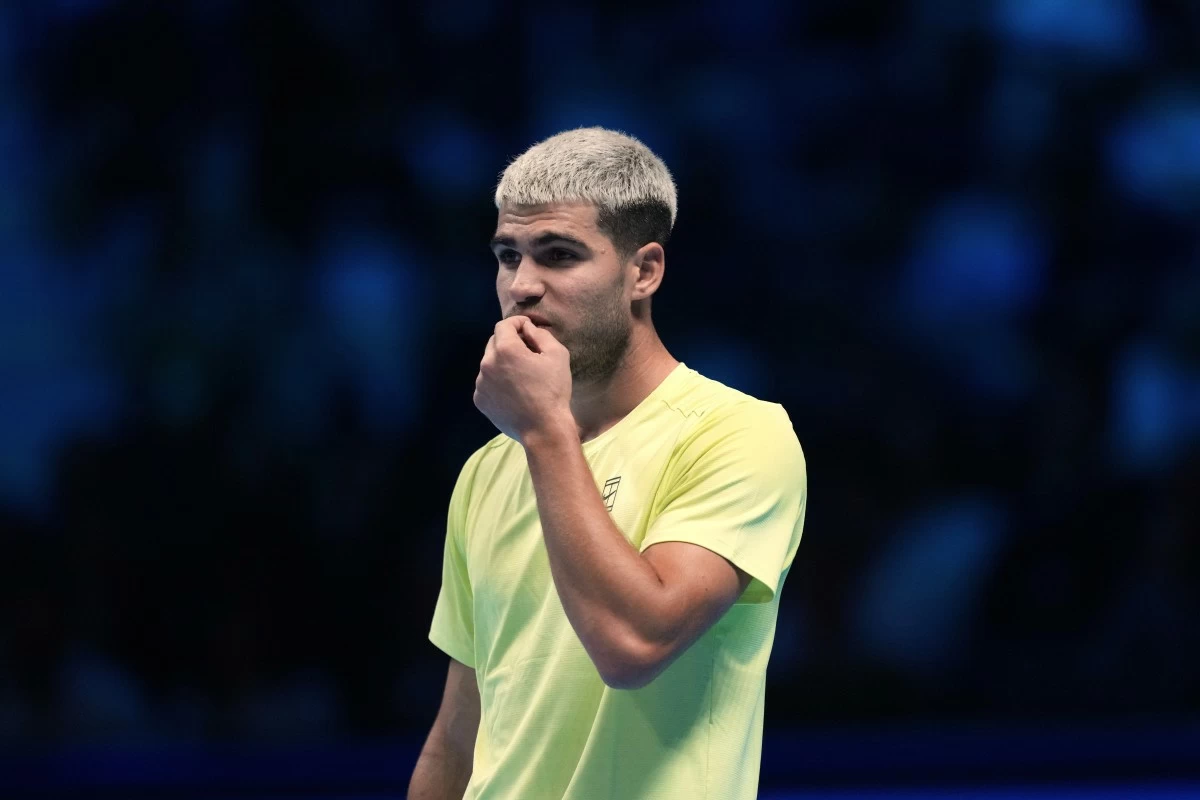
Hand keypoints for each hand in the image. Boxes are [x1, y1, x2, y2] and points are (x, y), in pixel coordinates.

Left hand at [474, 316, 573, 443]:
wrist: (542, 429)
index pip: (504, 325)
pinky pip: (486, 382)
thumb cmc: (553, 391)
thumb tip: (528, 328)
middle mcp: (487, 363)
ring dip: (502, 362)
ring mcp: (481, 383)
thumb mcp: (557, 355)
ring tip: (520, 375)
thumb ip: (540, 335)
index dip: (517, 323)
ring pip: (489, 363)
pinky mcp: (479, 400)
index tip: (528, 328)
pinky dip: (497, 381)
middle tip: (527, 352)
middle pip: (494, 342)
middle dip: (509, 341)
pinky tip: (513, 391)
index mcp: (505, 350)